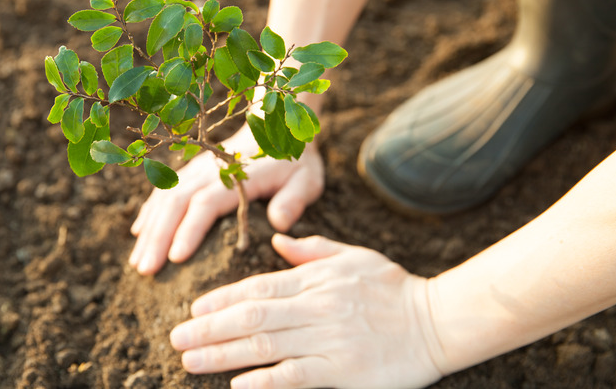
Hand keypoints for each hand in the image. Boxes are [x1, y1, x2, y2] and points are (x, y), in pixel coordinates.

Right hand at [129, 127, 323, 274]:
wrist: (276, 128)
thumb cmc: (293, 162)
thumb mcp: (306, 179)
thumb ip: (293, 200)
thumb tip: (279, 223)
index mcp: (236, 176)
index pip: (206, 204)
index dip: (189, 230)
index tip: (175, 258)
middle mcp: (209, 171)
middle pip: (176, 203)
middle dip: (158, 237)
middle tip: (146, 270)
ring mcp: (196, 170)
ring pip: (164, 198)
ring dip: (149, 230)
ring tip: (138, 263)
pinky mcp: (190, 172)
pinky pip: (163, 191)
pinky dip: (149, 212)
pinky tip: (139, 234)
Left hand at [170, 234, 443, 388]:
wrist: (439, 320)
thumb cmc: (393, 288)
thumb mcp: (353, 256)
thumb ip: (312, 250)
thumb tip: (277, 240)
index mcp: (316, 279)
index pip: (258, 287)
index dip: (222, 299)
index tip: (194, 308)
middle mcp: (316, 307)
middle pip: (252, 317)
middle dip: (209, 328)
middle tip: (176, 337)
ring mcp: (329, 340)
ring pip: (265, 346)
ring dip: (223, 354)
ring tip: (190, 360)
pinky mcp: (343, 370)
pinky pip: (296, 376)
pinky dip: (265, 380)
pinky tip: (237, 385)